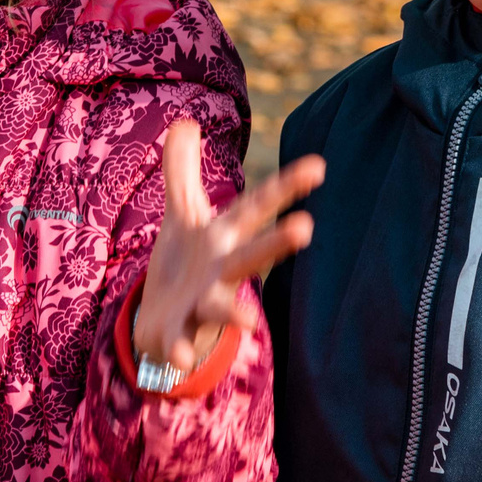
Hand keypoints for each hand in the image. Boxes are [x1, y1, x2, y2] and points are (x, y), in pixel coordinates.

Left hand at [131, 122, 325, 374]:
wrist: (161, 323)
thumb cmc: (184, 264)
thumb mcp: (181, 213)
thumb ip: (183, 170)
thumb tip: (186, 121)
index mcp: (223, 237)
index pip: (257, 206)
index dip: (287, 185)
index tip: (319, 165)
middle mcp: (222, 270)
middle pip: (252, 254)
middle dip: (277, 242)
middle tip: (306, 228)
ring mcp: (203, 303)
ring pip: (222, 307)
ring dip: (234, 313)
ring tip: (247, 321)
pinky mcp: (177, 331)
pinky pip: (180, 343)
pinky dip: (179, 352)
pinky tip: (179, 360)